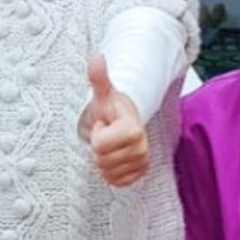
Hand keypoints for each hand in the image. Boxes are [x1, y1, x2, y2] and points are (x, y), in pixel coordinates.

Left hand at [78, 55, 148, 186]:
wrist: (124, 121)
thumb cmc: (111, 108)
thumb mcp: (102, 93)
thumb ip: (98, 77)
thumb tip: (97, 57)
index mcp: (133, 129)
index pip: (99, 145)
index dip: (97, 134)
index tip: (105, 124)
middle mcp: (142, 148)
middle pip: (102, 161)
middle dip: (99, 149)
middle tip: (107, 135)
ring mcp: (141, 162)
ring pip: (107, 173)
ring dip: (103, 160)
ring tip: (110, 145)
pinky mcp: (139, 174)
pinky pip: (115, 182)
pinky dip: (110, 172)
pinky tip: (114, 157)